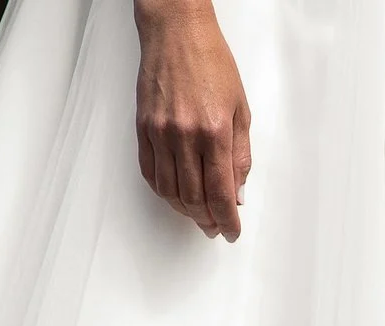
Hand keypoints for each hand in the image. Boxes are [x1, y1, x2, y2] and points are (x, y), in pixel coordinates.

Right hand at [134, 0, 250, 239]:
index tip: (232, 232)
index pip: (221, 193)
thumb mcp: (241, 110)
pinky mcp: (143, 128)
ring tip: (198, 215)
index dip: (228, 220)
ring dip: (185, 210)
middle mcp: (185, 136)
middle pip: (194, 198)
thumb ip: (240, 156)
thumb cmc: (212, 64)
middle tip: (216, 227)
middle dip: (207, 220)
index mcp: (215, 132)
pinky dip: (163, 191)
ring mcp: (160, 133)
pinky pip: (150, 172)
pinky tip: (175, 195)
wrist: (176, 34)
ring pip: (170, 191)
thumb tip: (237, 194)